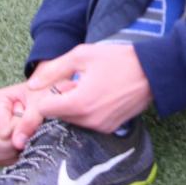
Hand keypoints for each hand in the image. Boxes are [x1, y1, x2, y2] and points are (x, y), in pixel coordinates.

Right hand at [0, 76, 36, 165]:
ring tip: (24, 134)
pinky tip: (21, 142)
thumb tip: (18, 144)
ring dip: (13, 150)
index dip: (19, 129)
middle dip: (14, 143)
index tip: (28, 115)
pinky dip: (11, 156)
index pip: (2, 131)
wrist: (47, 100)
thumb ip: (30, 120)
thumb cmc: (44, 96)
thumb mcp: (41, 102)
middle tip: (28, 128)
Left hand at [22, 43, 151, 137]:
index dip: (43, 101)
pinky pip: (88, 123)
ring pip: (73, 120)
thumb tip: (32, 85)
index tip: (48, 99)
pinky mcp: (110, 129)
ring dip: (74, 107)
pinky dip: (87, 112)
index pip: (44, 110)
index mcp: (78, 103)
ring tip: (91, 87)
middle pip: (59, 116)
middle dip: (61, 102)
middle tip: (78, 83)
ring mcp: (101, 127)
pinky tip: (100, 95)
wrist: (153, 71)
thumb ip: (54, 69)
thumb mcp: (82, 55)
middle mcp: (88, 121)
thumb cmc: (119, 59)